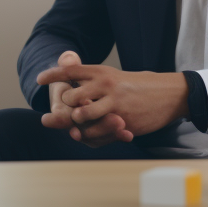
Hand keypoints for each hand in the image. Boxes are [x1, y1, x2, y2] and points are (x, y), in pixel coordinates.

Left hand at [37, 56, 187, 147]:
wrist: (168, 94)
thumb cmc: (137, 86)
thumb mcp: (114, 76)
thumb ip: (92, 79)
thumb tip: (68, 72)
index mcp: (102, 72)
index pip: (70, 70)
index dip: (53, 75)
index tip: (39, 79)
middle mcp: (105, 85)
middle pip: (71, 97)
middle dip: (66, 107)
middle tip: (70, 112)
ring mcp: (114, 103)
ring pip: (82, 116)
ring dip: (78, 123)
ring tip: (80, 125)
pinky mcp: (123, 121)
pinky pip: (98, 133)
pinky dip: (92, 136)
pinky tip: (95, 133)